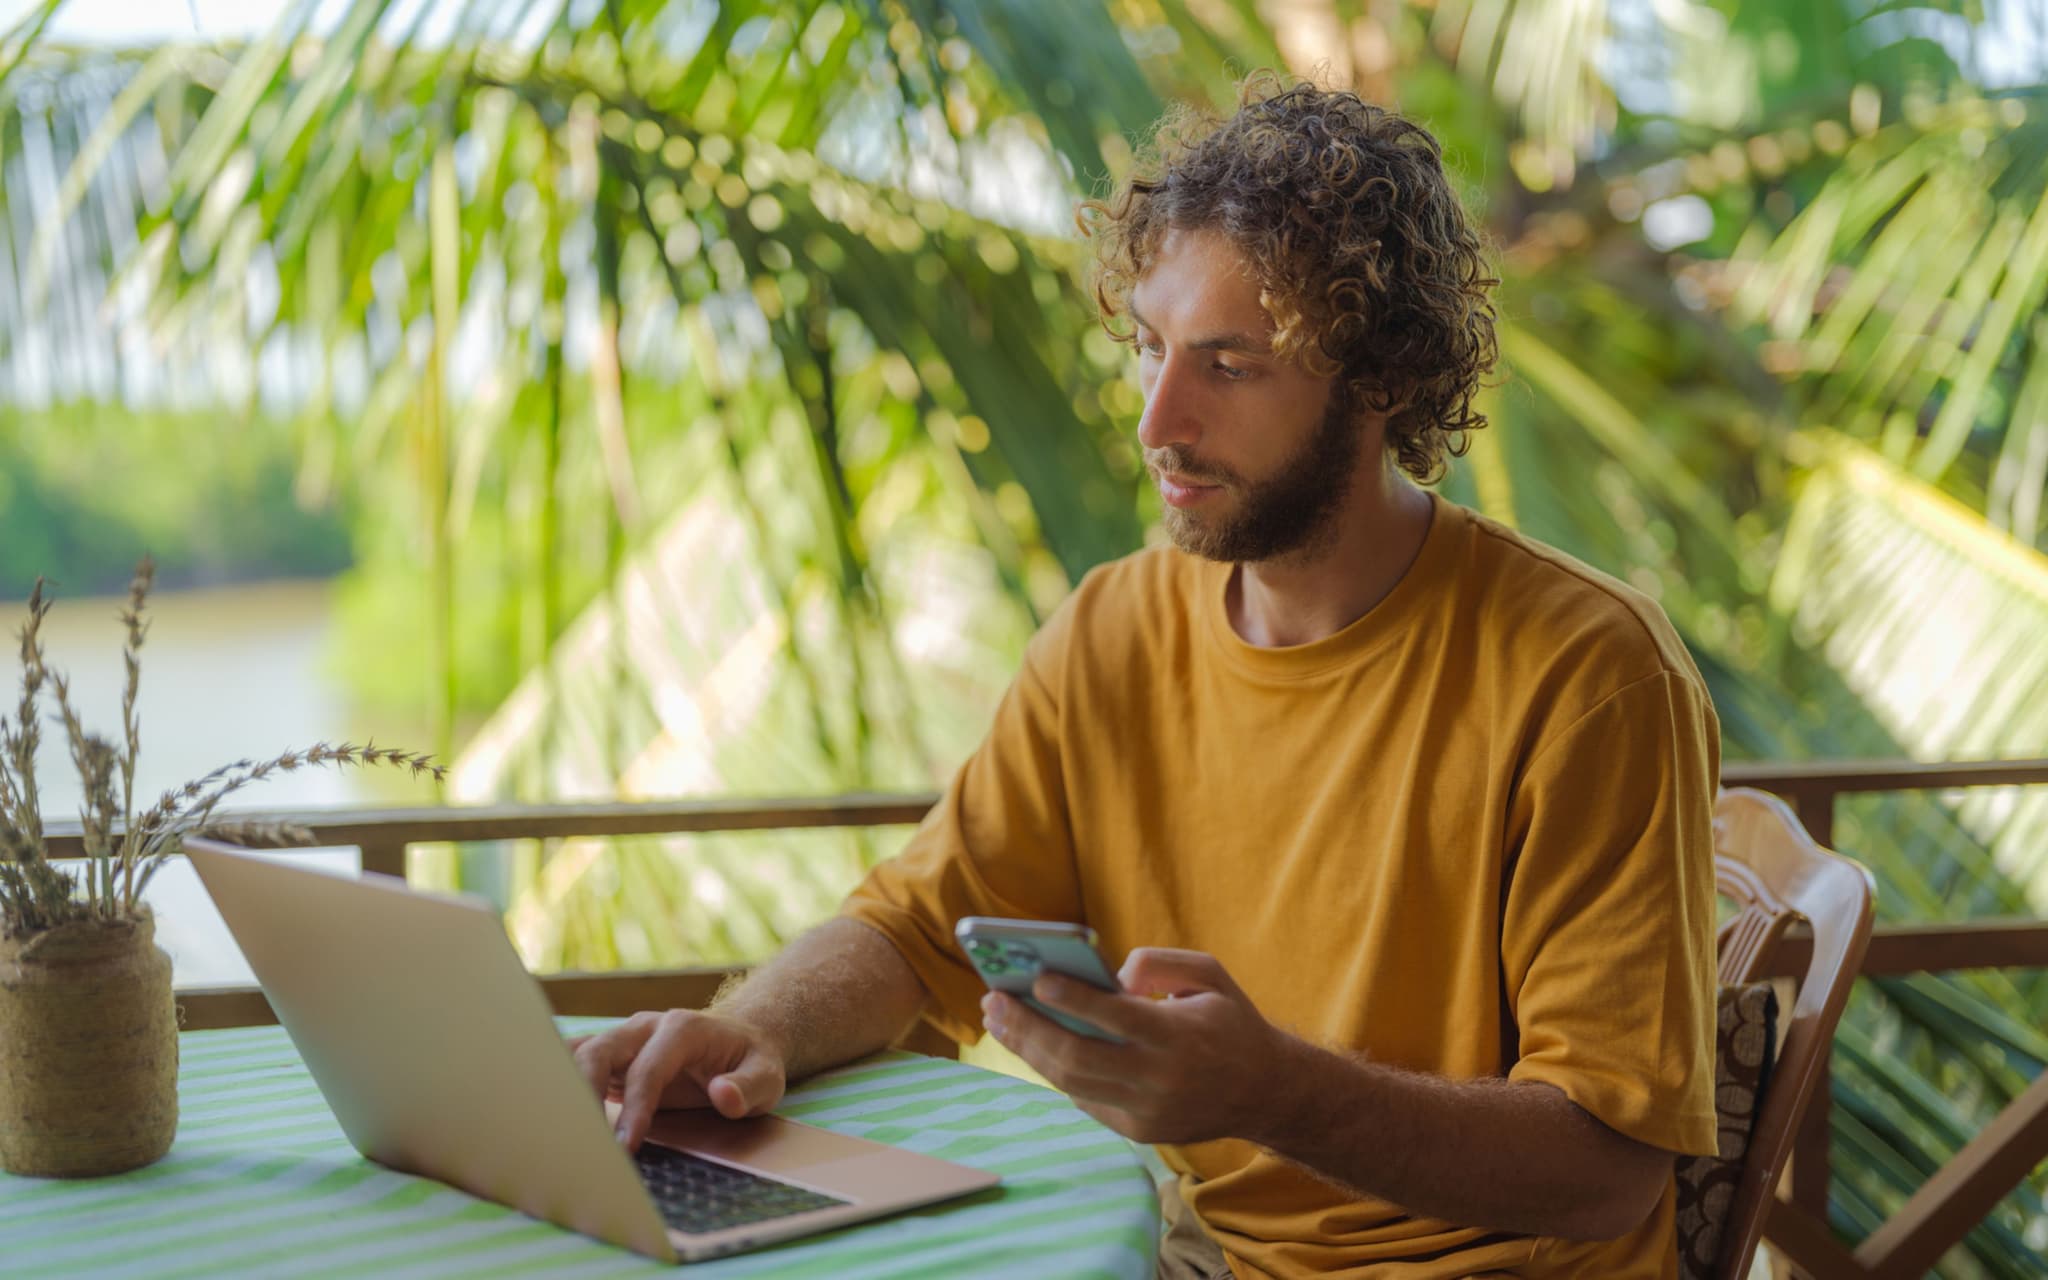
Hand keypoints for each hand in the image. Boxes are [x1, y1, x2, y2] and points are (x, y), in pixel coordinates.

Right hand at [569, 1008, 788, 1150]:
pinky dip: (557, 1082)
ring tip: (553, 1129)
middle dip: (584, 1092)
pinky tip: (545, 1112)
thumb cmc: (751, 1062)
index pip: (649, 1068)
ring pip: (579, 1052)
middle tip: (580, 1141)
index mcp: (682, 1029)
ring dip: (563, 1087)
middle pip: (601, 1050)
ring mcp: (625, 1039)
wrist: (740, 1040)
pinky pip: (575, 1061)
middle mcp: (646, 1028)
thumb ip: (749, 1088)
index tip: (627, 1146)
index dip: (636, 1107)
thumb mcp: (768, 1077)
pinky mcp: (612, 1056)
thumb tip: (724, 1095)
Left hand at [979, 947, 1292, 1145]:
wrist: (1265, 1092)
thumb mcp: (1209, 975)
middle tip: (995, 1001)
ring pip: (1072, 1083)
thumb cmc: (1230, 1022)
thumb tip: (1112, 976)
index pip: (1116, 1018)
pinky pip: (1086, 1099)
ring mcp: (1147, 1112)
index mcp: (1180, 1037)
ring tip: (1000, 1020)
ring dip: (1029, 1051)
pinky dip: (1055, 1071)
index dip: (1072, 999)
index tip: (1036, 978)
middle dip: (1029, 1028)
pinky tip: (1032, 1045)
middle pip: (1079, 1058)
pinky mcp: (1139, 1131)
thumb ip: (1160, 962)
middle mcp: (1161, 1080)